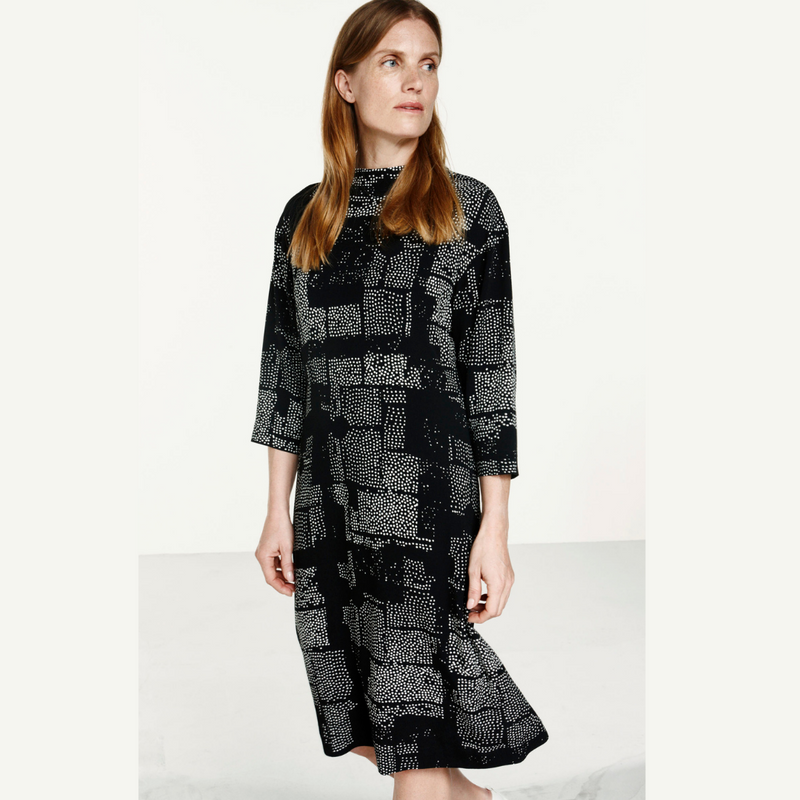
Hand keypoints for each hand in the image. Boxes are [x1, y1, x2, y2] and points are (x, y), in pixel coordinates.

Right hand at [254, 511, 295, 596]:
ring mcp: (265, 552)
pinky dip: (283, 567)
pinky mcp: (269, 549)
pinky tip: (292, 569)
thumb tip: (290, 578)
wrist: (278, 512)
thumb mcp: (287, 548)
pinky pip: (275, 562)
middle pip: (271, 575)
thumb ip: (288, 564)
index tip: (291, 592)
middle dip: (283, 583)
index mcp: (263, 557)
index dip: (280, 587)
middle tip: (295, 589)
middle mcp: (261, 556)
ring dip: (283, 575)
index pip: (270, 578)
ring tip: (295, 580)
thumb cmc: (281, 527)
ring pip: (274, 569)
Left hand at [465, 508, 514, 622]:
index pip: (492, 611)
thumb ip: (473, 590)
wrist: (494, 533)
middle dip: (484, 614)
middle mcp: (507, 584)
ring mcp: (509, 580)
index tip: (469, 617)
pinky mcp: (509, 576)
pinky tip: (483, 593)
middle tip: (470, 612)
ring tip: (474, 603)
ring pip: (501, 602)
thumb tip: (470, 605)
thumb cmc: (484, 547)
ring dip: (489, 606)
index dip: (480, 617)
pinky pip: (503, 593)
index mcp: (498, 584)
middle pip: (498, 609)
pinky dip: (493, 597)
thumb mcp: (473, 570)